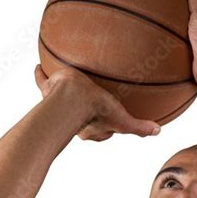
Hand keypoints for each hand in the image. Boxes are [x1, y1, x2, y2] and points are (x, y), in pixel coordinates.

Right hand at [34, 64, 161, 140]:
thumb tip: (158, 131)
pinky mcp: (49, 90)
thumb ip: (140, 127)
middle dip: (85, 109)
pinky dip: (41, 75)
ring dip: (63, 92)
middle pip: (81, 114)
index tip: (111, 117)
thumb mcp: (123, 120)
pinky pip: (43, 82)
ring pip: (61, 98)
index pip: (101, 129)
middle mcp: (74, 119)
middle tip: (88, 99)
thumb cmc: (97, 112)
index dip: (107, 126)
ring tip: (64, 82)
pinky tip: (38, 66)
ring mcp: (60, 103)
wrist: (72, 100)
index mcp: (92, 128)